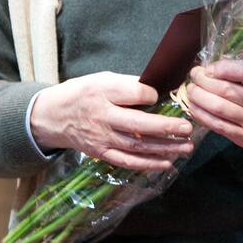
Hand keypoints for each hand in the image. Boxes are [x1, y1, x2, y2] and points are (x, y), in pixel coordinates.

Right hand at [30, 71, 193, 170]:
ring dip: (164, 148)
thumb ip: (129, 84)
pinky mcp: (101, 153)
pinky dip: (148, 164)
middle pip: (138, 124)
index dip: (152, 95)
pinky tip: (167, 163)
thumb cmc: (84, 93)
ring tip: (186, 147)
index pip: (134, 93)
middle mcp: (102, 117)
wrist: (54, 116)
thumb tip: (158, 88)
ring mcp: (102, 138)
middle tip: (188, 128)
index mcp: (103, 92)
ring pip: (137, 146)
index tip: (162, 95)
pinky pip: (127, 161)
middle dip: (166, 127)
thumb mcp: (103, 79)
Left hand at [186, 61, 242, 152]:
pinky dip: (202, 115)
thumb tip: (214, 66)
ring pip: (220, 108)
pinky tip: (194, 107)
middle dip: (205, 81)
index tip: (209, 67)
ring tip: (190, 89)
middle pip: (228, 91)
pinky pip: (218, 126)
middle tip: (195, 74)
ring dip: (199, 97)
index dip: (224, 68)